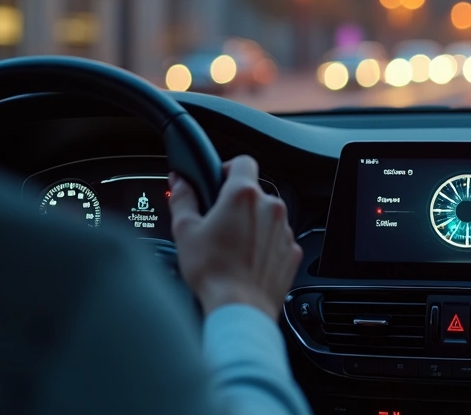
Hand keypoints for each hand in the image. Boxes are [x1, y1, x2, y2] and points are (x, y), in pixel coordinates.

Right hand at [167, 156, 302, 320]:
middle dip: (236, 203)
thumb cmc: (213, 272)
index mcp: (244, 196)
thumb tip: (179, 181)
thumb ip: (182, 198)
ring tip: (231, 246)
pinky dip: (263, 244)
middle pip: (254, 192)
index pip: (243, 162)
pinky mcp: (291, 250)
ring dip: (252, 224)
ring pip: (267, 216)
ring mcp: (284, 229)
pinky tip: (245, 260)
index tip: (219, 180)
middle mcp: (270, 207)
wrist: (240, 308)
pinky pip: (276, 238)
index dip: (228, 168)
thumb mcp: (185, 231)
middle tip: (217, 223)